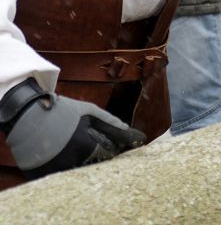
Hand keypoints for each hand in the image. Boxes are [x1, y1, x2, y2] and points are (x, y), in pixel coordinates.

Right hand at [0, 78, 144, 179]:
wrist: (26, 114)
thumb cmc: (61, 110)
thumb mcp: (88, 110)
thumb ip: (109, 121)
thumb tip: (128, 129)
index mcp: (85, 145)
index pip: (107, 156)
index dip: (110, 151)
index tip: (109, 146)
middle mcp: (72, 160)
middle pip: (92, 166)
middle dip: (96, 158)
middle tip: (90, 148)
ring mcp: (56, 168)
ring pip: (76, 172)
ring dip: (80, 163)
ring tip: (75, 149)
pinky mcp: (42, 173)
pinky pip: (58, 176)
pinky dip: (63, 168)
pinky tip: (62, 154)